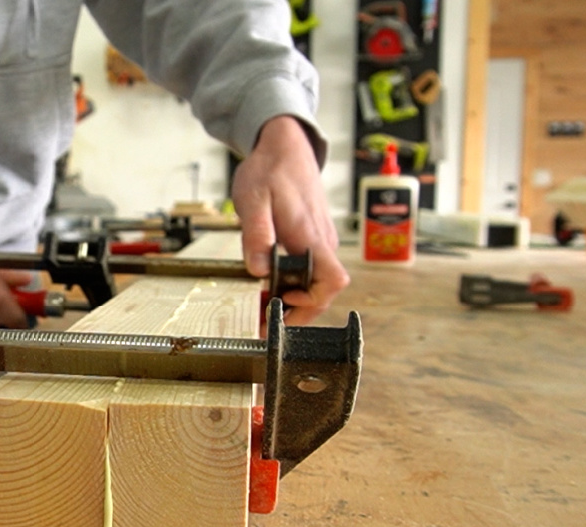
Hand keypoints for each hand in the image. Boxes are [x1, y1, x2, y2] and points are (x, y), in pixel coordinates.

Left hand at [231, 115, 349, 325]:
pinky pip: (310, 271)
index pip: (332, 282)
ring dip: (292, 299)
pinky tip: (267, 283)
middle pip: (323, 292)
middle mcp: (322, 243)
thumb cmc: (270, 170)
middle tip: (260, 320)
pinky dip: (291, 284)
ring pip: (315, 283)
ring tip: (259, 305)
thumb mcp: (253, 201)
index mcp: (311, 237)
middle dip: (295, 311)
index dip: (312, 301)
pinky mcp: (313, 240)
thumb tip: (257, 271)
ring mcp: (320, 242)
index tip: (285, 304)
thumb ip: (256, 236)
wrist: (285, 146)